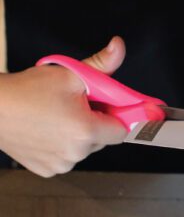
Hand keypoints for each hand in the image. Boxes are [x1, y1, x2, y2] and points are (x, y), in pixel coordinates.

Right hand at [0, 37, 127, 177]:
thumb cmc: (28, 91)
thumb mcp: (69, 73)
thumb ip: (102, 64)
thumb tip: (119, 47)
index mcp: (85, 131)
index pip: (122, 130)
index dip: (117, 114)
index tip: (107, 104)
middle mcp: (74, 154)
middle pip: (103, 139)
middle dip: (96, 121)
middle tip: (76, 104)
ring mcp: (60, 165)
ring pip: (84, 149)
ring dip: (79, 134)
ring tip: (58, 115)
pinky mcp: (46, 170)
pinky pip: (66, 156)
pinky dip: (63, 145)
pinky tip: (48, 129)